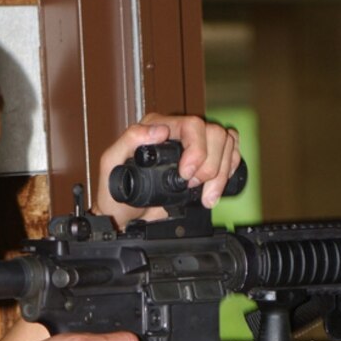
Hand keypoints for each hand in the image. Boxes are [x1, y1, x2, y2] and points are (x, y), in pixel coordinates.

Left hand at [93, 114, 240, 228]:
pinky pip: (230, 153)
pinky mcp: (204, 159)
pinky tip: (215, 187)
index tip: (186, 175)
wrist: (124, 215)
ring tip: (204, 193)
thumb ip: (129, 141)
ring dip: (220, 172)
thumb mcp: (110, 164)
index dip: (197, 150)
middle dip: (210, 165)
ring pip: (227, 143)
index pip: (192, 125)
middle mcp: (177, 131)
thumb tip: (159, 130)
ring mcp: (193, 144)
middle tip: (191, 185)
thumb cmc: (114, 191)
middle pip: (215, 133)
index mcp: (156, 126)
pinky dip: (228, 171)